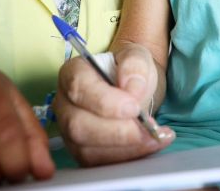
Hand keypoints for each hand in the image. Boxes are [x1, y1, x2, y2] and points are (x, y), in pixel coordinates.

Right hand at [52, 44, 173, 165]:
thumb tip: (132, 89)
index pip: (79, 88)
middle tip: (147, 128)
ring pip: (87, 150)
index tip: (133, 107)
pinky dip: (127, 157)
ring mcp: (70, 131)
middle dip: (116, 132)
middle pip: (78, 125)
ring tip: (154, 137)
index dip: (105, 102)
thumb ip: (135, 65)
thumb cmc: (129, 72)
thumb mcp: (137, 56)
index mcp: (72, 73)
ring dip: (125, 148)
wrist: (133, 89)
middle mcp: (65, 104)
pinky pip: (99, 163)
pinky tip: (148, 146)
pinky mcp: (83, 151)